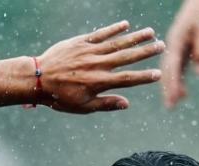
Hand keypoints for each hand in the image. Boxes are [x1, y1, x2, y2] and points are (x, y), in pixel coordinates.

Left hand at [35, 22, 164, 113]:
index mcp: (99, 82)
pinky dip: (113, 29)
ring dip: (135, 37)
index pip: (127, 79)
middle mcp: (97, 65)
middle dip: (146, 52)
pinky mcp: (80, 42)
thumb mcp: (82, 107)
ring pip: (117, 43)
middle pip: (127, 57)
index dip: (144, 77)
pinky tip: (126, 25)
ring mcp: (89, 52)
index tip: (158, 74)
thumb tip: (127, 103)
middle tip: (162, 46)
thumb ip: (105, 104)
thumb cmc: (59, 97)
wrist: (37, 79)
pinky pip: (100, 34)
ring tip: (151, 32)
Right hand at [162, 0, 198, 108]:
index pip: (173, 67)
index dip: (173, 84)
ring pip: (173, 70)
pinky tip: (183, 90)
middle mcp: (173, 45)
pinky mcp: (184, 46)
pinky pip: (179, 66)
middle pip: (168, 71)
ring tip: (176, 102)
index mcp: (176, 41)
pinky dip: (179, 78)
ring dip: (173, 86)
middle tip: (170, 107)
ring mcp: (178, 46)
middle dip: (169, 89)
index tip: (174, 99)